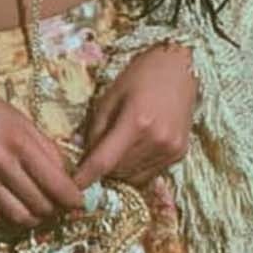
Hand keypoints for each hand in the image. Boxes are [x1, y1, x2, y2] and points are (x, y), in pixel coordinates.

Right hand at [0, 66, 84, 230]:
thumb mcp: (19, 117)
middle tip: (59, 207)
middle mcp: (1, 162)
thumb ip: (43, 145)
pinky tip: (13, 210)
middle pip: (40, 204)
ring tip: (39, 212)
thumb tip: (64, 173)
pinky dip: (7, 219)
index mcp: (20, 140)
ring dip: (34, 219)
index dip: (73, 199)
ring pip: (18, 216)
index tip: (79, 203)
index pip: (56, 183)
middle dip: (56, 211)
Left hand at [72, 43, 198, 190]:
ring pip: (134, 178)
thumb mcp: (111, 96)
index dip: (86, 176)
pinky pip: (150, 173)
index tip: (72, 186)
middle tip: (93, 159)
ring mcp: (171, 150)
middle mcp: (157, 140)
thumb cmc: (141, 75)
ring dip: (119, 172)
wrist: (180, 66)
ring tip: (114, 153)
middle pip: (119, 172)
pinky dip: (136, 168)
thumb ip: (96, 129)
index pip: (105, 161)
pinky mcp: (180, 154)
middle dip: (102, 170)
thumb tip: (84, 157)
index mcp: (137, 121)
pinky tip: (133, 150)